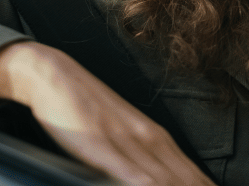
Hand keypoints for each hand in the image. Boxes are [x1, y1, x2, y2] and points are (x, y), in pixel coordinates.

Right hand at [0, 41, 214, 185]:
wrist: (53, 74)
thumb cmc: (84, 106)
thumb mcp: (119, 134)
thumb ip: (141, 158)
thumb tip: (156, 179)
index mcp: (156, 138)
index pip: (195, 177)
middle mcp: (149, 140)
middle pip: (189, 182)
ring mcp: (127, 143)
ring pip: (168, 182)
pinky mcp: (101, 146)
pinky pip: (134, 175)